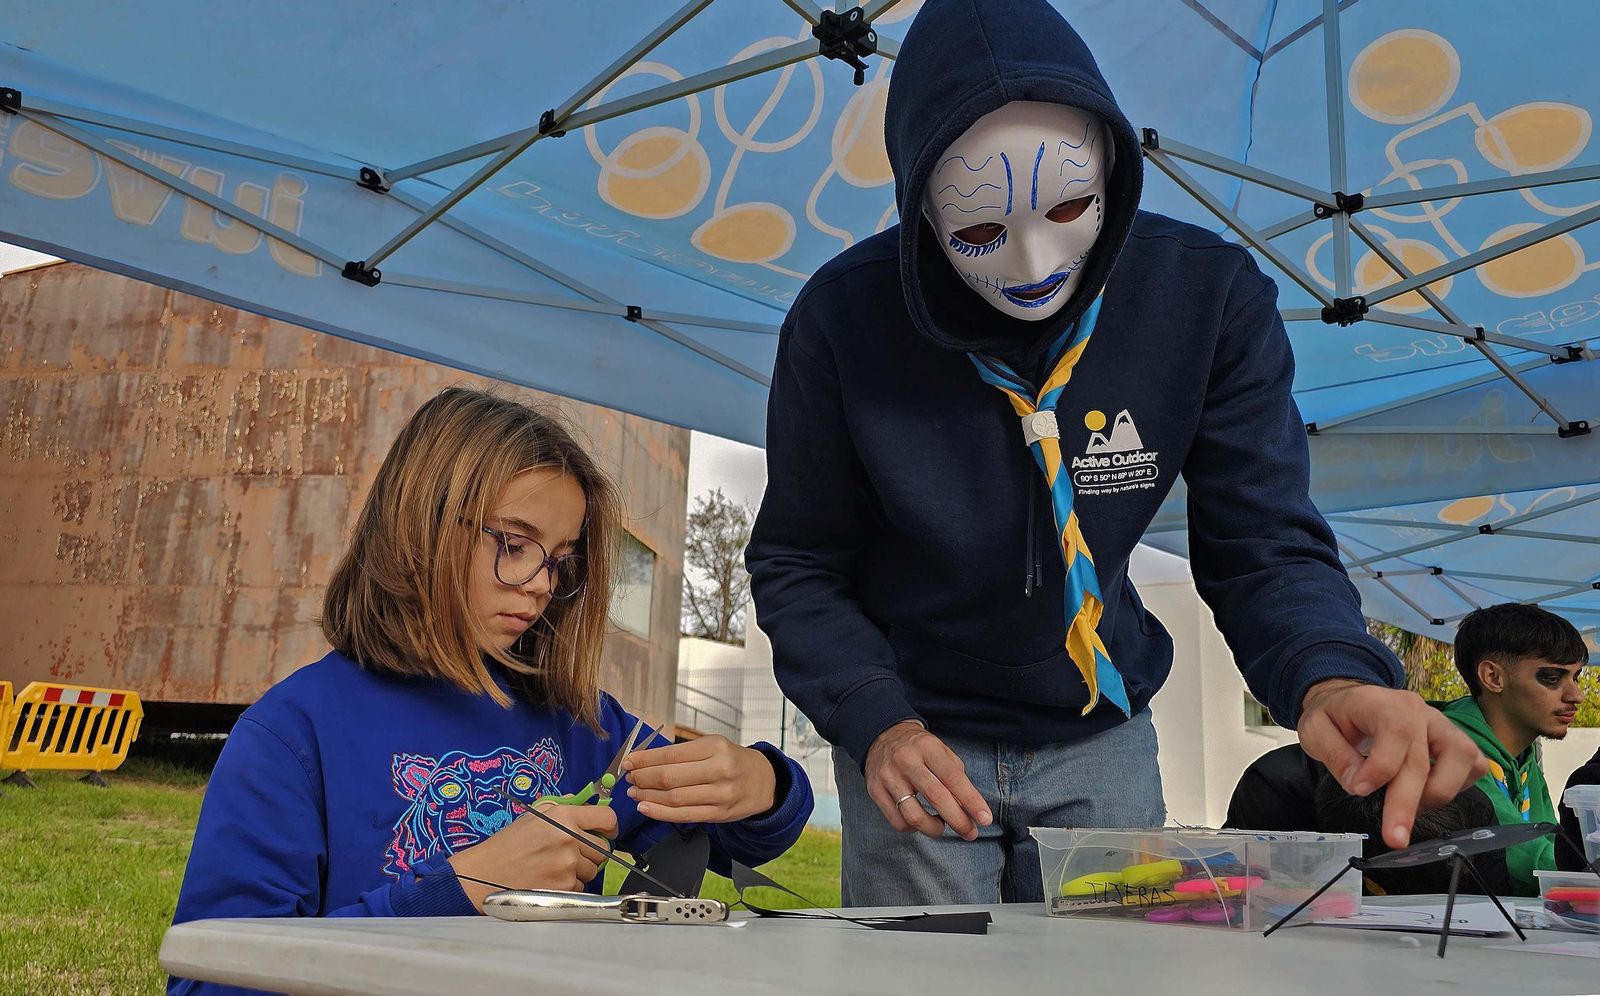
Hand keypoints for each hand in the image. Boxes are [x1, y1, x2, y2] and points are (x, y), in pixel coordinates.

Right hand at [447, 802, 617, 911]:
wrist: (484, 873)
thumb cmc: (508, 843)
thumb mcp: (534, 815)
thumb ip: (563, 807)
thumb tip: (586, 802)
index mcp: (564, 816)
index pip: (607, 817)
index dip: (610, 826)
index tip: (607, 832)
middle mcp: (570, 839)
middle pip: (603, 848)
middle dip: (591, 852)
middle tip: (571, 853)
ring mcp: (568, 865)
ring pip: (592, 870)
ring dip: (579, 870)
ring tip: (555, 867)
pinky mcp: (564, 887)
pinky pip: (580, 887)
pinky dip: (569, 886)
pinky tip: (549, 880)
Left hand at [622, 735, 777, 822]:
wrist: (764, 782)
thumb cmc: (733, 761)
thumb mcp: (713, 746)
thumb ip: (683, 754)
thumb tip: (644, 761)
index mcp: (715, 747)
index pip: (671, 754)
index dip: (645, 760)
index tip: (629, 762)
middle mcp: (719, 769)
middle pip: (670, 777)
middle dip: (643, 778)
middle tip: (629, 778)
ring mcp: (720, 794)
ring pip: (674, 798)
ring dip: (648, 796)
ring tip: (634, 793)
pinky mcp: (719, 814)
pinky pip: (683, 815)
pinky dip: (660, 812)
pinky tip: (646, 807)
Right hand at [864, 720, 991, 840]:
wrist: (882, 735)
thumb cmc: (920, 749)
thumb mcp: (941, 752)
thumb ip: (957, 778)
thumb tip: (971, 811)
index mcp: (928, 747)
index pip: (953, 778)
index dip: (971, 801)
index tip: (985, 818)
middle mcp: (906, 760)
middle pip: (936, 797)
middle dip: (958, 820)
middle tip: (971, 833)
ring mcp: (888, 776)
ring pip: (914, 815)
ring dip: (934, 829)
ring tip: (942, 826)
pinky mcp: (874, 790)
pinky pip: (898, 821)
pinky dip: (914, 828)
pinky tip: (921, 821)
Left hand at [1296, 679, 1486, 848]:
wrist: (1350, 701)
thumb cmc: (1335, 717)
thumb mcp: (1315, 729)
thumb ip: (1334, 754)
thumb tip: (1359, 785)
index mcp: (1382, 703)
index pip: (1396, 731)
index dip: (1381, 767)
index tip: (1360, 790)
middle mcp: (1418, 711)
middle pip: (1423, 758)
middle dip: (1407, 803)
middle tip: (1395, 837)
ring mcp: (1441, 725)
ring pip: (1463, 758)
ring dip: (1439, 792)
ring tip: (1410, 808)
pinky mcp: (1454, 740)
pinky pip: (1474, 763)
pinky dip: (1459, 786)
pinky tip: (1429, 796)